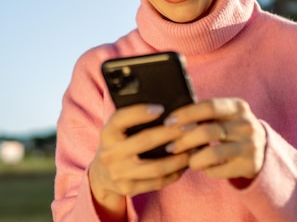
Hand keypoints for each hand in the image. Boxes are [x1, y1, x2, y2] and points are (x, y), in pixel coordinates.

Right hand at [88, 104, 189, 219]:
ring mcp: (119, 174)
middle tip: (190, 126)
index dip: (140, 112)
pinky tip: (185, 164)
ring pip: (156, 166)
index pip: (120, 119)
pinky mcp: (129, 189)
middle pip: (144, 141)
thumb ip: (133, 120)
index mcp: (107, 134)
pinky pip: (158, 182)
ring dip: (179, 158)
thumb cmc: (118, 144)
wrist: (102, 176)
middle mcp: (110, 154)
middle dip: (171, 133)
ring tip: (194, 148)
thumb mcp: (117, 131)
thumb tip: (167, 108)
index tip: (161, 108)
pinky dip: (175, 173)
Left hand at [163, 98, 265, 183]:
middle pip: (207, 131)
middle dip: (184, 140)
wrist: (262, 150)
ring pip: (212, 153)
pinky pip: (218, 170)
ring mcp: (250, 145)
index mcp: (237, 107)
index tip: (168, 122)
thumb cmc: (231, 128)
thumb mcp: (225, 116)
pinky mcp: (249, 165)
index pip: (209, 107)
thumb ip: (205, 114)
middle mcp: (246, 124)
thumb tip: (171, 121)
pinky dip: (206, 169)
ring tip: (185, 160)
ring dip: (193, 158)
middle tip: (170, 147)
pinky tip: (202, 166)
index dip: (186, 114)